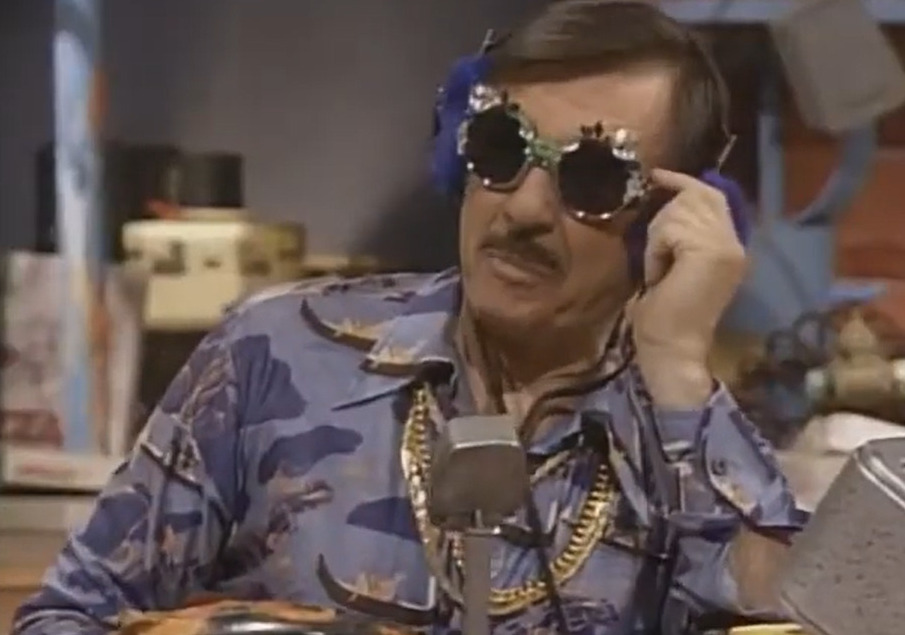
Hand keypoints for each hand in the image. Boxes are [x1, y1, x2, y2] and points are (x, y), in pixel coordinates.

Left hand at [633, 169, 746, 405]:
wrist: (671, 350)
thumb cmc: (665, 318)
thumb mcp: (673, 265)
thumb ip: (681, 236)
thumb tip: (669, 205)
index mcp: (730, 247)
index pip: (712, 196)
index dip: (684, 182)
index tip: (658, 174)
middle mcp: (735, 242)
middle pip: (695, 197)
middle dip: (665, 220)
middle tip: (658, 258)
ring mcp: (726, 246)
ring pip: (678, 211)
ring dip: (658, 241)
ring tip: (661, 273)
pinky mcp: (711, 253)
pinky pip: (669, 230)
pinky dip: (655, 252)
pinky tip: (660, 276)